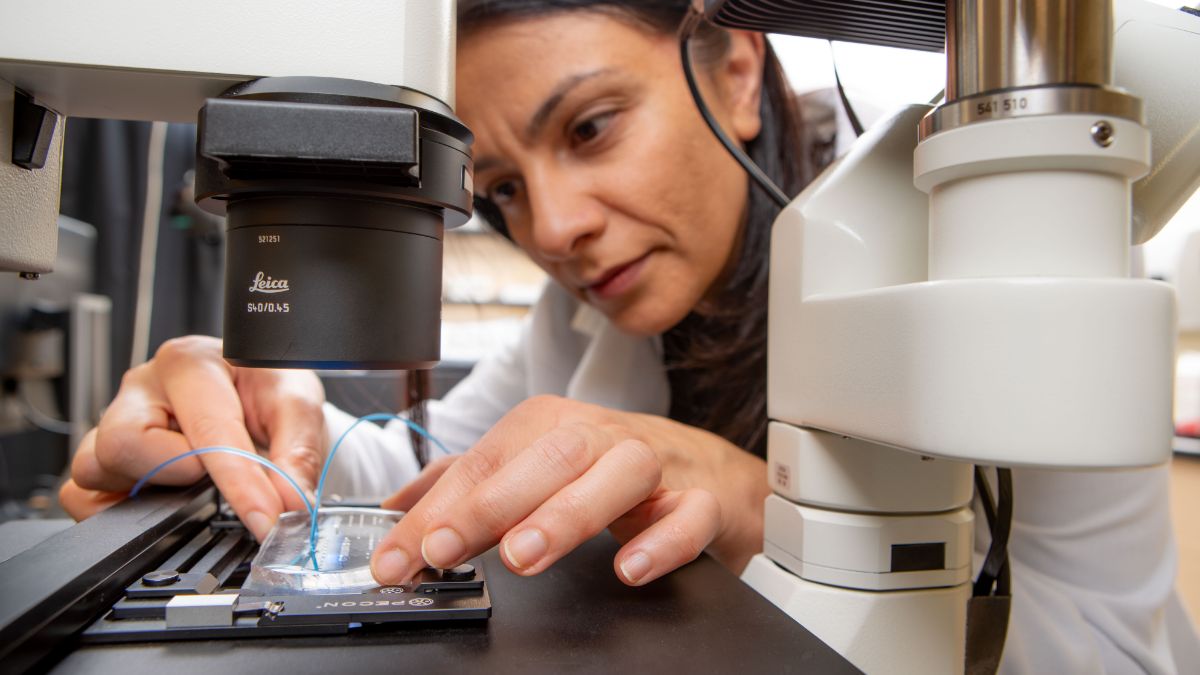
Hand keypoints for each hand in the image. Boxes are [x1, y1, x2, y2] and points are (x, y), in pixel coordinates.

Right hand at [59, 336, 325, 540]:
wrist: (253, 390)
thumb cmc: (265, 387)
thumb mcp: (297, 404)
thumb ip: (298, 454)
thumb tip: (293, 504)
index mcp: (190, 364)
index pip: (207, 431)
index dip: (240, 485)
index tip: (266, 519)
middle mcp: (143, 389)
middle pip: (124, 444)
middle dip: (178, 472)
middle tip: (215, 472)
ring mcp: (114, 422)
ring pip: (95, 469)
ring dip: (149, 488)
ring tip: (192, 478)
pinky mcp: (101, 457)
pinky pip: (80, 494)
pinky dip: (118, 509)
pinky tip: (162, 498)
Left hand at [370, 395, 767, 586]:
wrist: (710, 474)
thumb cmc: (609, 468)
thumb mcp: (532, 469)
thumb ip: (465, 487)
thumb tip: (394, 511)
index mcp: (554, 425)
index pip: (487, 460)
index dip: (439, 509)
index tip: (400, 556)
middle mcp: (603, 437)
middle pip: (550, 454)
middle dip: (492, 501)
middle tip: (445, 549)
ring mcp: (657, 467)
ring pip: (621, 472)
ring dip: (568, 512)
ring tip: (522, 555)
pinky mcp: (703, 502)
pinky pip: (691, 514)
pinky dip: (662, 541)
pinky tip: (629, 569)